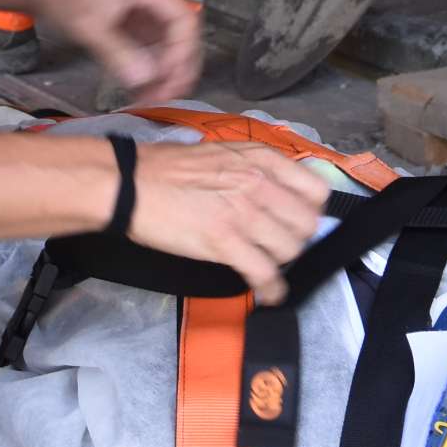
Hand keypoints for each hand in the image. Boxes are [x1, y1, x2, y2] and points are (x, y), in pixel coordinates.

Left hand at [36, 0, 201, 103]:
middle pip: (182, 36)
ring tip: (154, 100)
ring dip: (166, 75)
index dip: (182, 50)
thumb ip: (116, 51)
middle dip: (178, 68)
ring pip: (170, 47)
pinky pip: (153, 52)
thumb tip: (144, 79)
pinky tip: (143, 93)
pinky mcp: (137, 28)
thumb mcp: (88, 26)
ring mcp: (147, 14)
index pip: (183, 20)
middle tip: (168, 96)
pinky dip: (151, 73)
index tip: (168, 76)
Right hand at [121, 141, 330, 301]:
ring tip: (267, 266)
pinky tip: (268, 293)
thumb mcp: (223, 153)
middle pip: (306, 225)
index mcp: (260, 159)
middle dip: (296, 240)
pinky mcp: (223, 241)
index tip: (298, 221)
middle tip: (279, 246)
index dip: (312, 211)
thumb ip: (256, 169)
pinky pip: (264, 272)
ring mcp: (242, 212)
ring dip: (281, 263)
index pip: (316, 191)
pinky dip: (271, 288)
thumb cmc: (169, 168)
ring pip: (289, 250)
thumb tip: (279, 195)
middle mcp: (258, 183)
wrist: (130, 184)